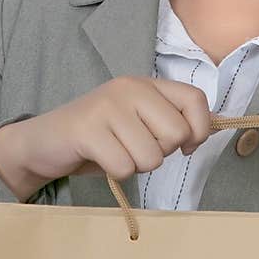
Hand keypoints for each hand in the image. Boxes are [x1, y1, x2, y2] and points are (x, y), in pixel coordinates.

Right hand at [12, 77, 213, 184]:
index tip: (186, 146)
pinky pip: (124, 167)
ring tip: (115, 152)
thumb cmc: (99, 138)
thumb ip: (173, 121)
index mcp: (145, 84)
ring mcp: (107, 107)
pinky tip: (101, 159)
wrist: (44, 143)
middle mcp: (129, 88)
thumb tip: (214, 128)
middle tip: (135, 148)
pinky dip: (116, 174)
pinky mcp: (88, 130)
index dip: (200, 130)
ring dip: (136, 166)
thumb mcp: (140, 123)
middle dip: (161, 153)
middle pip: (177, 133)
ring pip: (152, 156)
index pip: (195, 99)